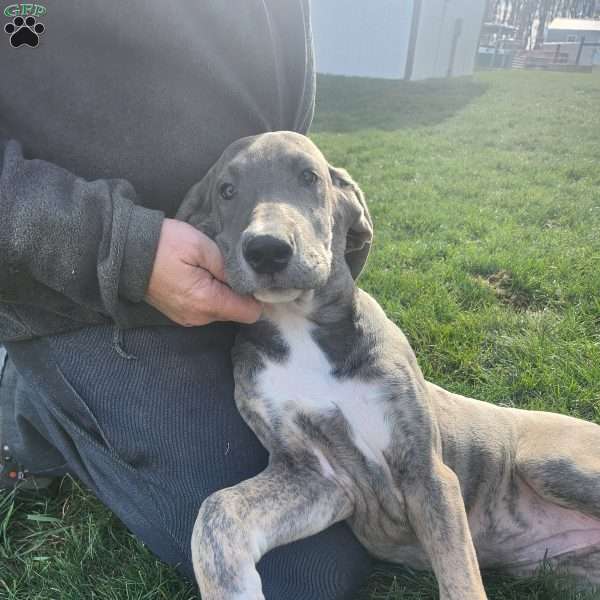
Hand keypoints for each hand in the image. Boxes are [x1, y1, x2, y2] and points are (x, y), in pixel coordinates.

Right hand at [146, 219, 261, 325]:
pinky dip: (210, 296)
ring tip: (214, 270)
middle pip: (236, 312)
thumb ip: (230, 268)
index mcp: (207, 302)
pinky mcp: (181, 315)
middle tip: (232, 268)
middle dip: (240, 293)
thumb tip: (251, 282)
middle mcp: (199, 317)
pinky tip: (203, 277)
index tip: (255, 278)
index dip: (257, 296)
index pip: (250, 312)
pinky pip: (206, 310)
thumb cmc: (166, 244)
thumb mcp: (203, 248)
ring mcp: (188, 319)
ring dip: (224, 294)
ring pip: (222, 311)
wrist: (127, 251)